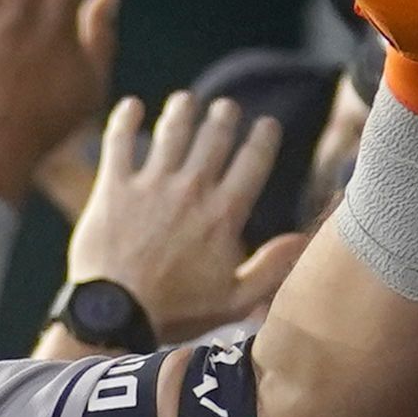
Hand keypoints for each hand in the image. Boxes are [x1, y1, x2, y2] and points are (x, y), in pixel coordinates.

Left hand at [66, 94, 309, 342]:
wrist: (114, 315)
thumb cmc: (176, 312)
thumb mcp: (235, 300)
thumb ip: (272, 267)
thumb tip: (305, 237)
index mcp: (223, 214)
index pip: (253, 160)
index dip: (264, 137)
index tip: (267, 125)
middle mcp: (190, 190)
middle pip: (214, 136)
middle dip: (225, 116)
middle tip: (226, 108)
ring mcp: (150, 186)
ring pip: (171, 130)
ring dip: (182, 109)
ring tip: (187, 100)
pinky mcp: (113, 188)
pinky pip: (118, 141)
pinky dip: (125, 119)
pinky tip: (131, 106)